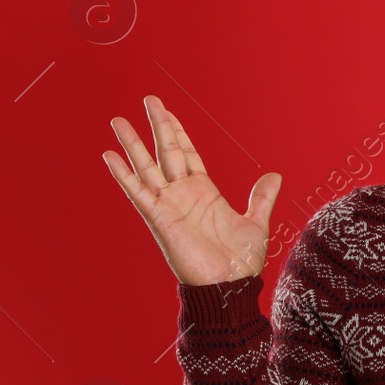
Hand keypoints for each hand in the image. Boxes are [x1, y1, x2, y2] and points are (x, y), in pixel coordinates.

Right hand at [103, 95, 282, 285]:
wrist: (230, 286)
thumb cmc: (241, 261)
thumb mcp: (256, 222)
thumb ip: (261, 197)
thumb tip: (275, 175)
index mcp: (204, 192)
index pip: (187, 153)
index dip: (177, 131)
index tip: (167, 111)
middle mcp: (183, 194)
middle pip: (166, 151)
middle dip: (158, 125)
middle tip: (148, 99)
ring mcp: (168, 205)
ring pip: (147, 166)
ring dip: (132, 143)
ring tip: (118, 120)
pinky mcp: (159, 218)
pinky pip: (138, 192)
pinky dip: (123, 174)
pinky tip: (109, 155)